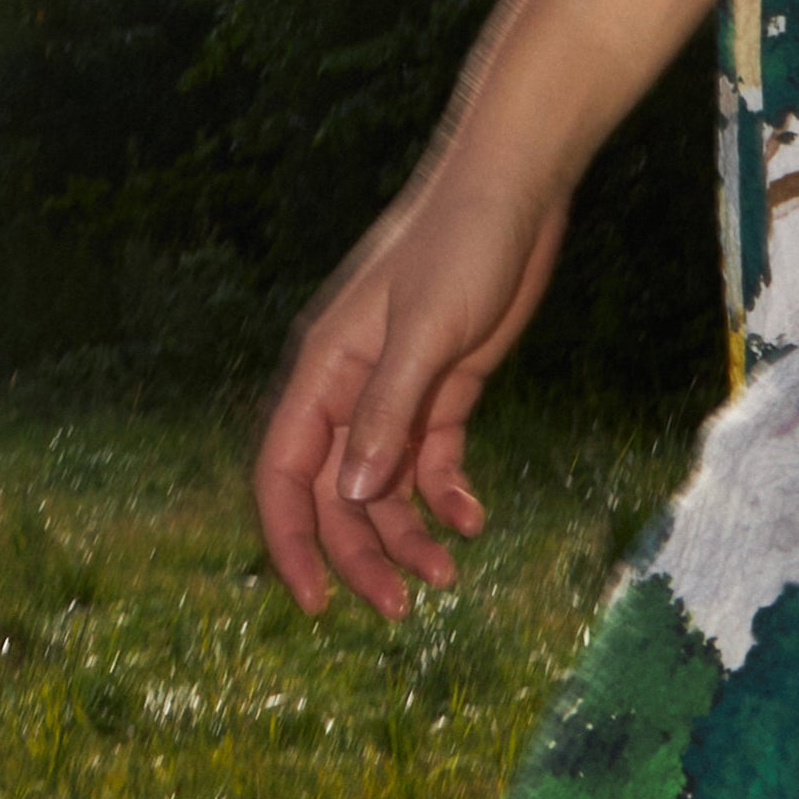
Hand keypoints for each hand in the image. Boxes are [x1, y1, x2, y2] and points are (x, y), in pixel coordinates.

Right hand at [253, 165, 568, 624]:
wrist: (514, 190)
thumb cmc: (460, 245)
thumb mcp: (426, 332)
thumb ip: (387, 414)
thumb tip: (354, 498)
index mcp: (324, 371)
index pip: (284, 472)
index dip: (290, 540)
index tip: (316, 603)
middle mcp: (349, 388)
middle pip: (335, 494)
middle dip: (361, 555)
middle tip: (405, 608)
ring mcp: (395, 390)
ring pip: (381, 487)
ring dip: (407, 535)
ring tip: (449, 577)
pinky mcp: (442, 387)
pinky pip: (428, 462)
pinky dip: (444, 498)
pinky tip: (473, 519)